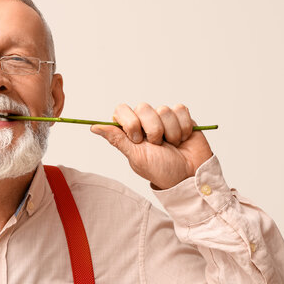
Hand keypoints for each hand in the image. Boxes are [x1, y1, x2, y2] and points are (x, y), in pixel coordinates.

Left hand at [90, 103, 212, 188]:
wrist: (189, 176)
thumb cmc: (161, 170)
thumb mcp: (136, 157)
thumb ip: (117, 139)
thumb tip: (94, 127)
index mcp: (130, 130)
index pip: (121, 110)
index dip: (130, 122)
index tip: (137, 139)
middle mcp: (145, 121)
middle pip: (143, 107)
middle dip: (153, 129)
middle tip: (157, 145)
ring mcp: (163, 118)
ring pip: (164, 109)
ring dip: (170, 132)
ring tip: (171, 145)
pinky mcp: (181, 117)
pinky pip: (180, 110)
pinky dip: (183, 127)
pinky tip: (182, 139)